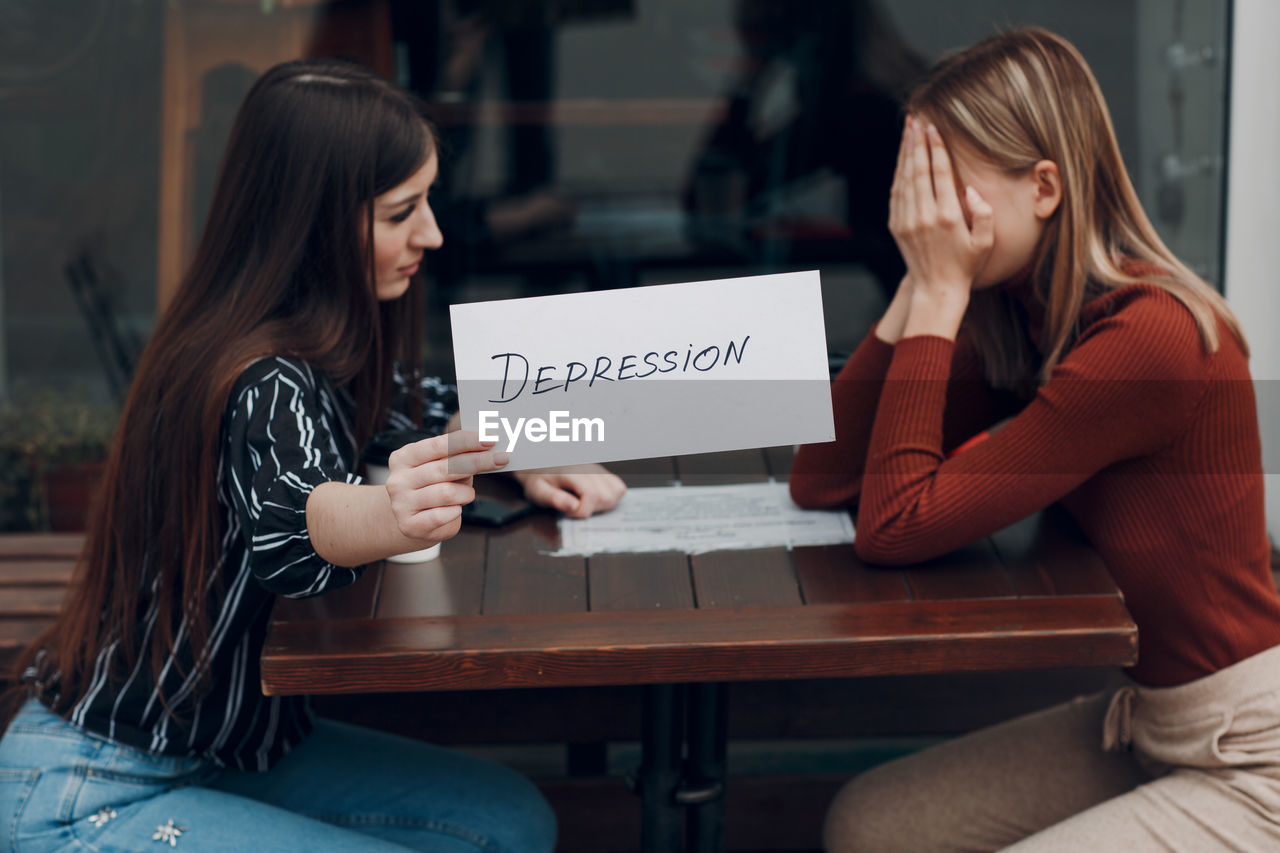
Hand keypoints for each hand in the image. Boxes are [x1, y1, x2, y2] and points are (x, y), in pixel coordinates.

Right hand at [384, 430, 508, 540]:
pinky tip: (455, 509)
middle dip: (477, 461)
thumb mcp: (440, 468)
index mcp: (404, 457)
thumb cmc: (433, 489)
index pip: (439, 445)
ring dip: (466, 493)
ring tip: (467, 495)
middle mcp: (398, 479)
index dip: (466, 441)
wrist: (414, 522)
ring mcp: (401, 504)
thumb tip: (488, 448)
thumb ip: (457, 457)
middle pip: (446, 467)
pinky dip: (455, 511)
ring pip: (447, 493)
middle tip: (501, 459)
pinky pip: (442, 516)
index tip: (490, 439)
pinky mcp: (409, 525)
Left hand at [514, 464, 626, 518]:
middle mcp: (589, 468)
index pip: (591, 495)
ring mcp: (598, 469)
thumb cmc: (538, 479)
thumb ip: (554, 499)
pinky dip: (611, 497)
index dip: (581, 511)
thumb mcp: (538, 491)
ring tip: (585, 504)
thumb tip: (573, 507)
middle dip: (592, 509)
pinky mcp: (603, 472)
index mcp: (572, 472)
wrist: (538, 463)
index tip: (568, 512)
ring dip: (603, 504)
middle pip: (606, 496)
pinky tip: (595, 499)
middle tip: (575, 508)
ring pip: (617, 491)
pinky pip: (618, 486)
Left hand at [889, 116, 993, 305]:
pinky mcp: (896, 226)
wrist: (936, 289)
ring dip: (905, 153)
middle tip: (917, 120)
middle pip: (918, 171)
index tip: (934, 128)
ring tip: (908, 130)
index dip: (936, 148)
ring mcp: (907, 221)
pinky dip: (898, 173)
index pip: (940, 173)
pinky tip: (902, 158)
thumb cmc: (966, 265)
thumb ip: (984, 214)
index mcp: (948, 217)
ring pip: (904, 179)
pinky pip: (896, 193)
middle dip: (917, 143)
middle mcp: (924, 217)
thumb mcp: (985, 243)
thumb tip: (971, 190)